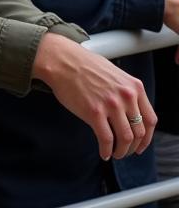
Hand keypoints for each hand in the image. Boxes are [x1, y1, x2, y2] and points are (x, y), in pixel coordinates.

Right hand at [33, 33, 154, 159]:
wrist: (61, 59)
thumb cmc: (83, 64)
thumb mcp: (114, 74)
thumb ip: (126, 92)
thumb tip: (131, 112)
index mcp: (134, 87)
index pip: (150, 120)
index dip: (147, 137)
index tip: (141, 143)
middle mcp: (126, 96)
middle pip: (138, 132)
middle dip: (133, 146)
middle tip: (126, 150)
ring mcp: (110, 104)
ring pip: (125, 138)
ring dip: (121, 151)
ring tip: (115, 152)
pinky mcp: (94, 112)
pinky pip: (106, 139)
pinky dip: (106, 150)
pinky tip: (103, 152)